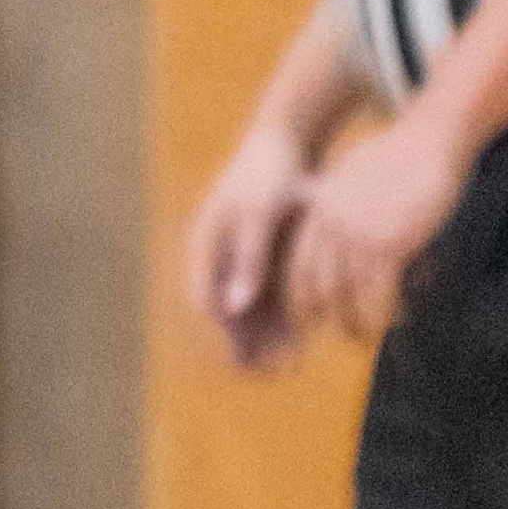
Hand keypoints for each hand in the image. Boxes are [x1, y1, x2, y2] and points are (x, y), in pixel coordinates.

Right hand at [179, 115, 314, 368]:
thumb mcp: (258, 216)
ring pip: (248, 309)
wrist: (284, 136)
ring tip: (290, 362)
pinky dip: (281, 315)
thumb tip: (233, 309)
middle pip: (227, 314)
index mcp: (204, 249)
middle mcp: (217, 259)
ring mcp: (238, 257)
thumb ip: (248, 261)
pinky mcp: (260, 254)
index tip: (247, 363)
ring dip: (266, 336)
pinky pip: (267, 294)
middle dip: (247, 345)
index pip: (207, 305)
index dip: (224, 337)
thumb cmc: (267, 172)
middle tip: (272, 372)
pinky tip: (303, 335)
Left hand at [284, 105, 466, 342]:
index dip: (301, 297)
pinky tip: (399, 319)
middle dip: (325, 317)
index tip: (309, 317)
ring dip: (357, 323)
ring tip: (367, 334)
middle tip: (341, 331)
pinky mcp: (391, 243)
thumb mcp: (350, 178)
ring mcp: (359, 235)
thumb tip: (336, 232)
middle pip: (315, 287)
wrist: (432, 134)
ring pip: (347, 297)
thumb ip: (336, 207)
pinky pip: (381, 293)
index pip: (296, 266)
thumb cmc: (397, 155)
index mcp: (316, 212)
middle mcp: (330, 226)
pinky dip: (388, 313)